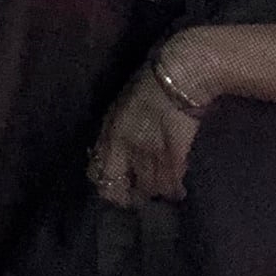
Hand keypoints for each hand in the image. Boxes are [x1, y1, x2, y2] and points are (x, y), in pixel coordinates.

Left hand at [86, 56, 206, 206]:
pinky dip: (175, 191)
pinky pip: (172, 185)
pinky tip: (179, 192)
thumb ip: (113, 133)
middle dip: (128, 196)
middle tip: (137, 197)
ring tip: (160, 192)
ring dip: (154, 192)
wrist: (177, 79)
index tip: (112, 187)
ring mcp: (150, 158)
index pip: (96, 174)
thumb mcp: (119, 108)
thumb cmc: (148, 85)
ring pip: (149, 190)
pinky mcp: (175, 159)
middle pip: (121, 190)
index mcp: (110, 137)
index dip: (103, 185)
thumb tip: (109, 151)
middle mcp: (126, 153)